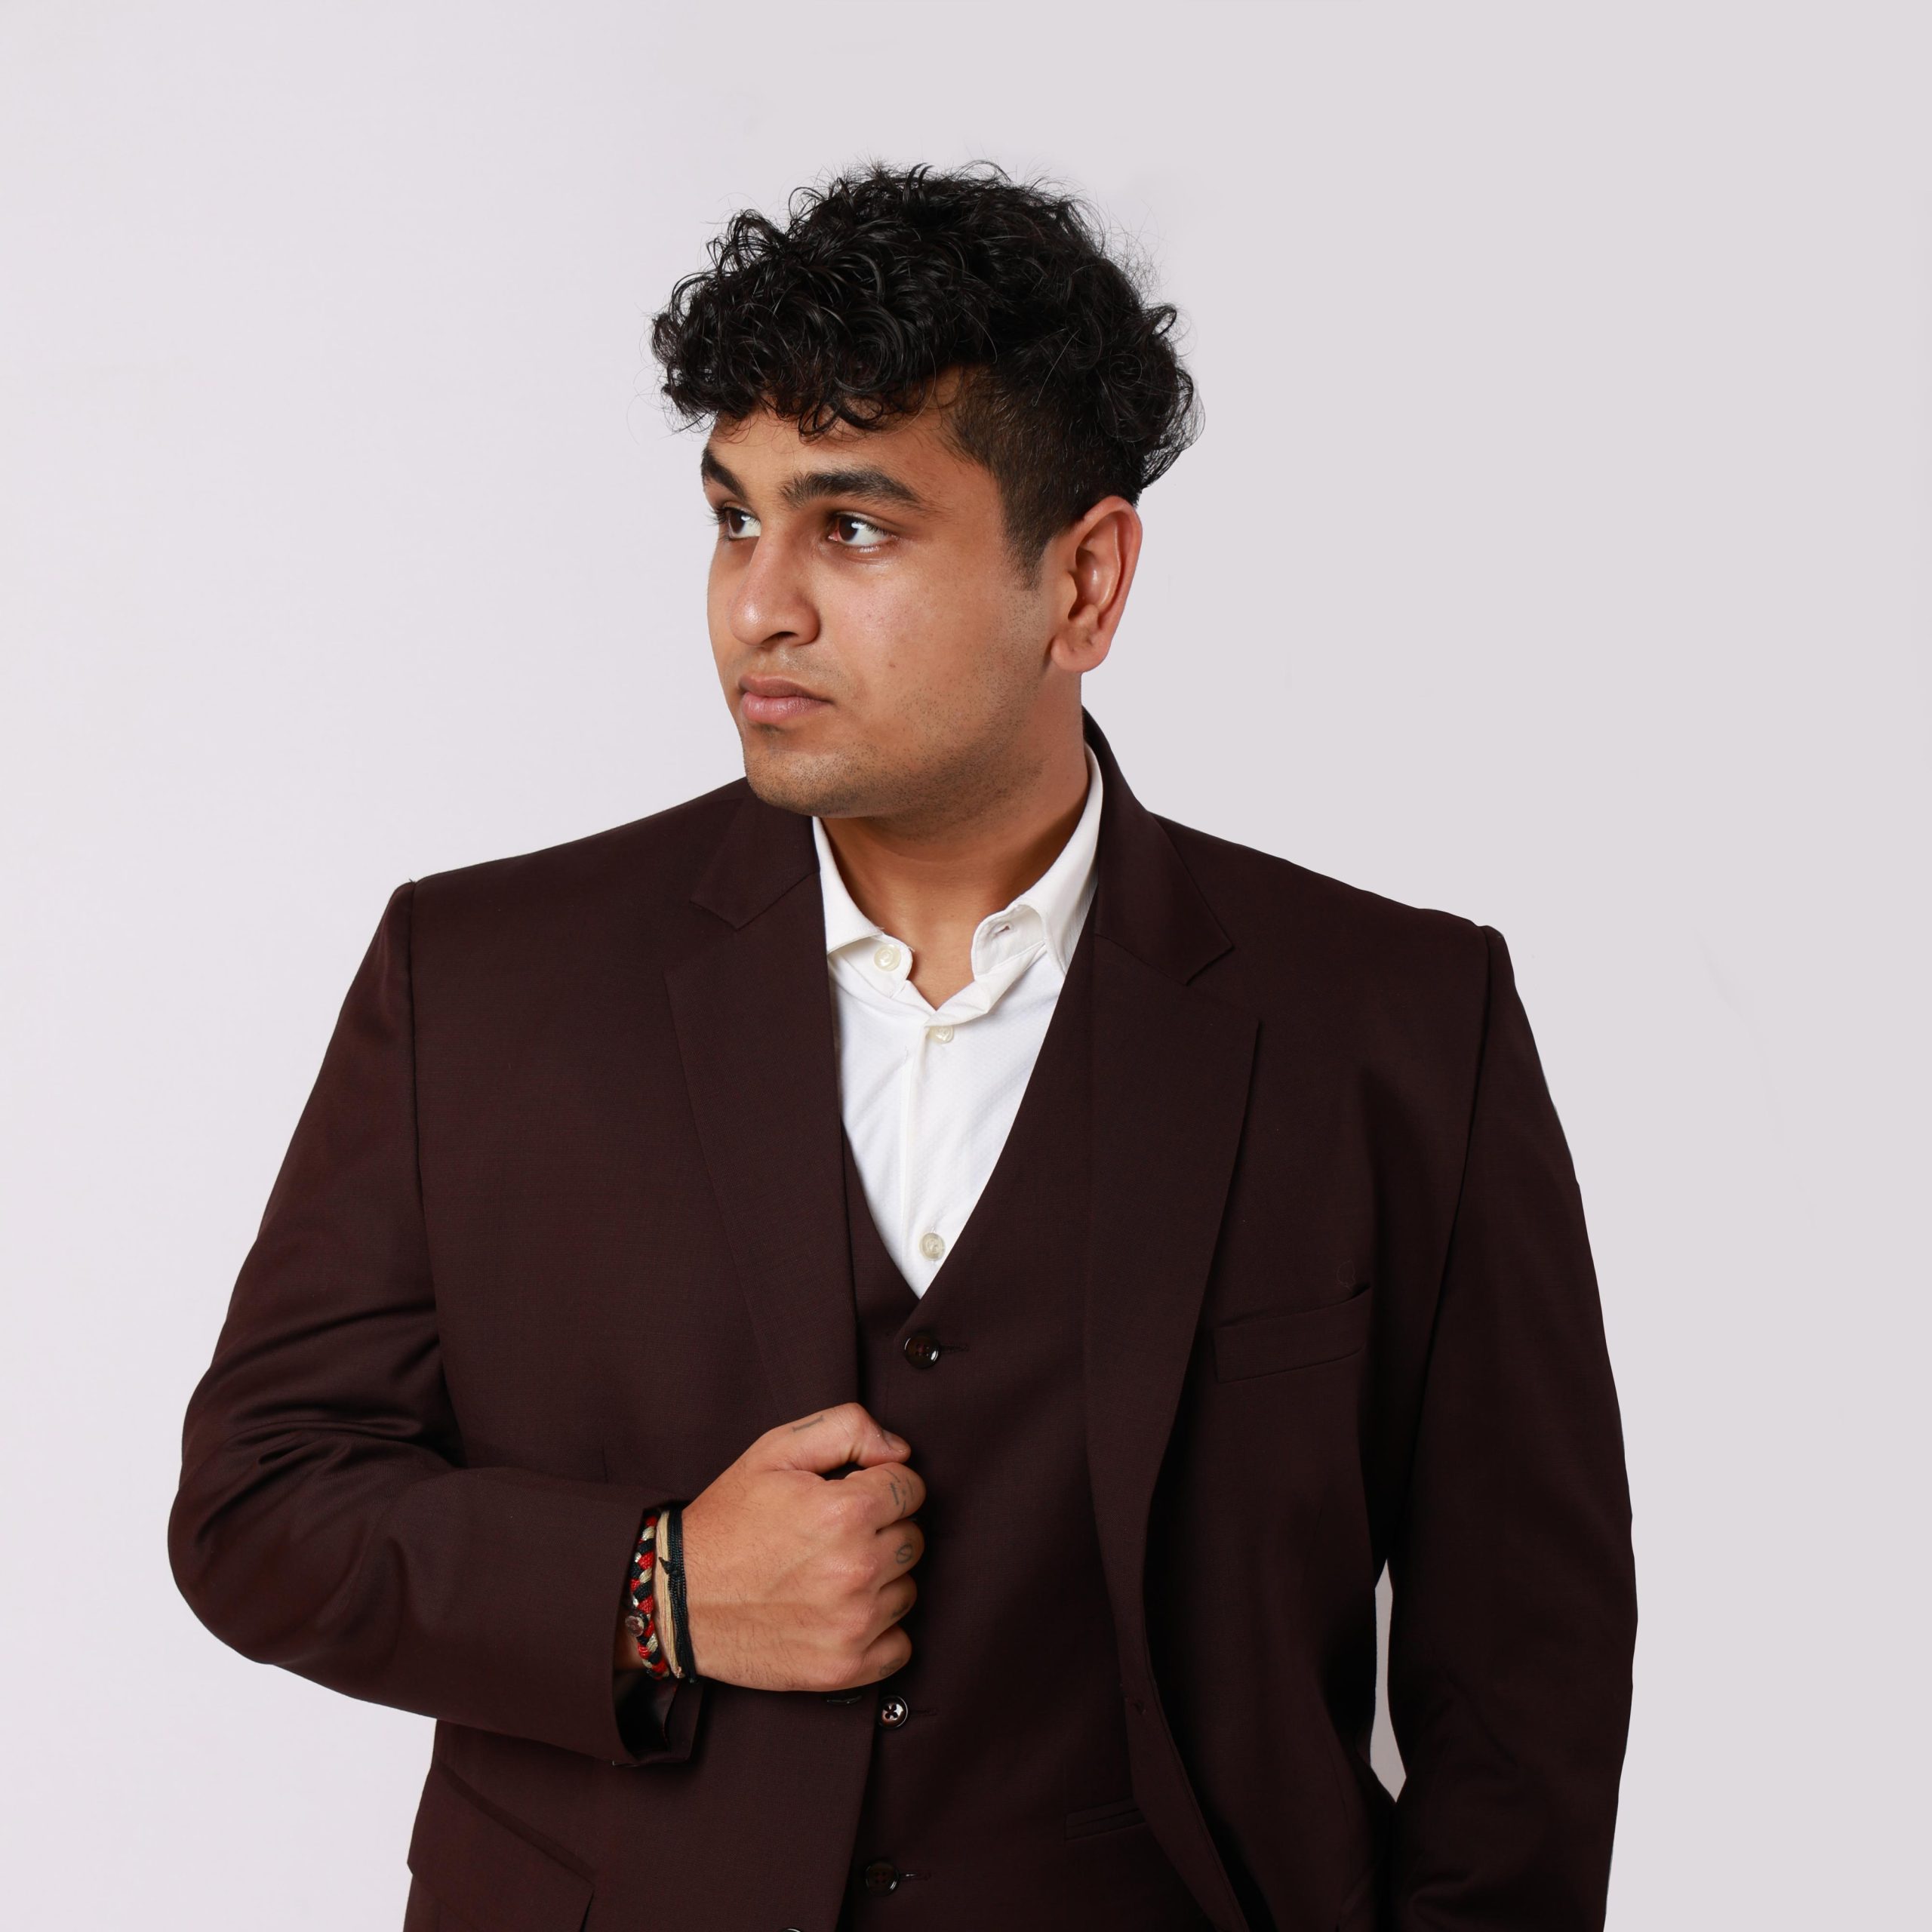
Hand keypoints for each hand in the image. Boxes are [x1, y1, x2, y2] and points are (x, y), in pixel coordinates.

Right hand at [620, 1403, 925, 1691]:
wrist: (677, 1599)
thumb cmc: (729, 1521)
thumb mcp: (775, 1451)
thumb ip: (847, 1429)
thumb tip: (900, 1450)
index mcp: (844, 1511)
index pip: (911, 1488)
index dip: (883, 1486)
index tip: (856, 1496)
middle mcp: (855, 1569)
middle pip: (913, 1538)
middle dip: (882, 1531)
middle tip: (835, 1536)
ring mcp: (852, 1624)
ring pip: (908, 1590)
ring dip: (881, 1581)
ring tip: (831, 1574)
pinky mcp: (843, 1669)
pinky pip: (900, 1646)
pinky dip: (881, 1632)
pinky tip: (842, 1614)